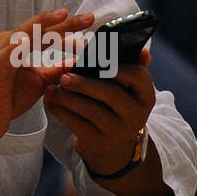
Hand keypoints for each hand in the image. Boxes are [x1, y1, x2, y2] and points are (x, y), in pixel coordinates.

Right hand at [0, 7, 93, 153]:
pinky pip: (7, 54)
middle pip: (40, 28)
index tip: (90, 22)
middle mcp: (9, 42)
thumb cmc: (7, 98)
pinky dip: (18, 46)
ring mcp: (0, 53)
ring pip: (26, 34)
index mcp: (19, 44)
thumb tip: (79, 61)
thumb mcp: (39, 81)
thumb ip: (56, 69)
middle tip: (88, 18)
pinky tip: (29, 40)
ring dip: (45, 26)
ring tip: (64, 17)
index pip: (47, 31)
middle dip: (65, 22)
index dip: (69, 26)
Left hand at [43, 47, 155, 175]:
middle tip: (64, 77)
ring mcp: (119, 131)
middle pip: (112, 95)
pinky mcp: (99, 142)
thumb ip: (131, 66)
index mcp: (146, 95)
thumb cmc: (117, 105)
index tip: (96, 58)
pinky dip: (61, 112)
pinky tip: (50, 102)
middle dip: (86, 84)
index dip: (117, 67)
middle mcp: (137, 114)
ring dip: (69, 98)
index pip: (138, 77)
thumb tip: (141, 50)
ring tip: (52, 89)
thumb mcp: (128, 89)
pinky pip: (78, 125)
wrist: (113, 145)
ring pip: (92, 111)